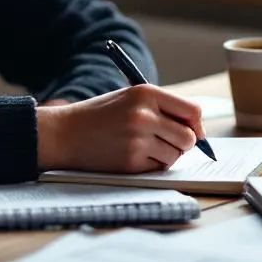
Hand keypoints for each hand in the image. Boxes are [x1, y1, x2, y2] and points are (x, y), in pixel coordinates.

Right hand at [36, 84, 205, 172]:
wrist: (65, 132)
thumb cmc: (100, 116)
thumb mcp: (130, 99)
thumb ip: (162, 109)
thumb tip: (197, 133)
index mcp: (146, 93)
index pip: (192, 111)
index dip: (197, 125)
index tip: (194, 133)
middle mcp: (144, 115)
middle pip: (188, 137)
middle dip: (182, 144)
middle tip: (166, 143)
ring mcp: (138, 139)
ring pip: (176, 156)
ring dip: (166, 156)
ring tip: (144, 148)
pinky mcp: (131, 161)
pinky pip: (158, 168)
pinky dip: (151, 165)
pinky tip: (131, 155)